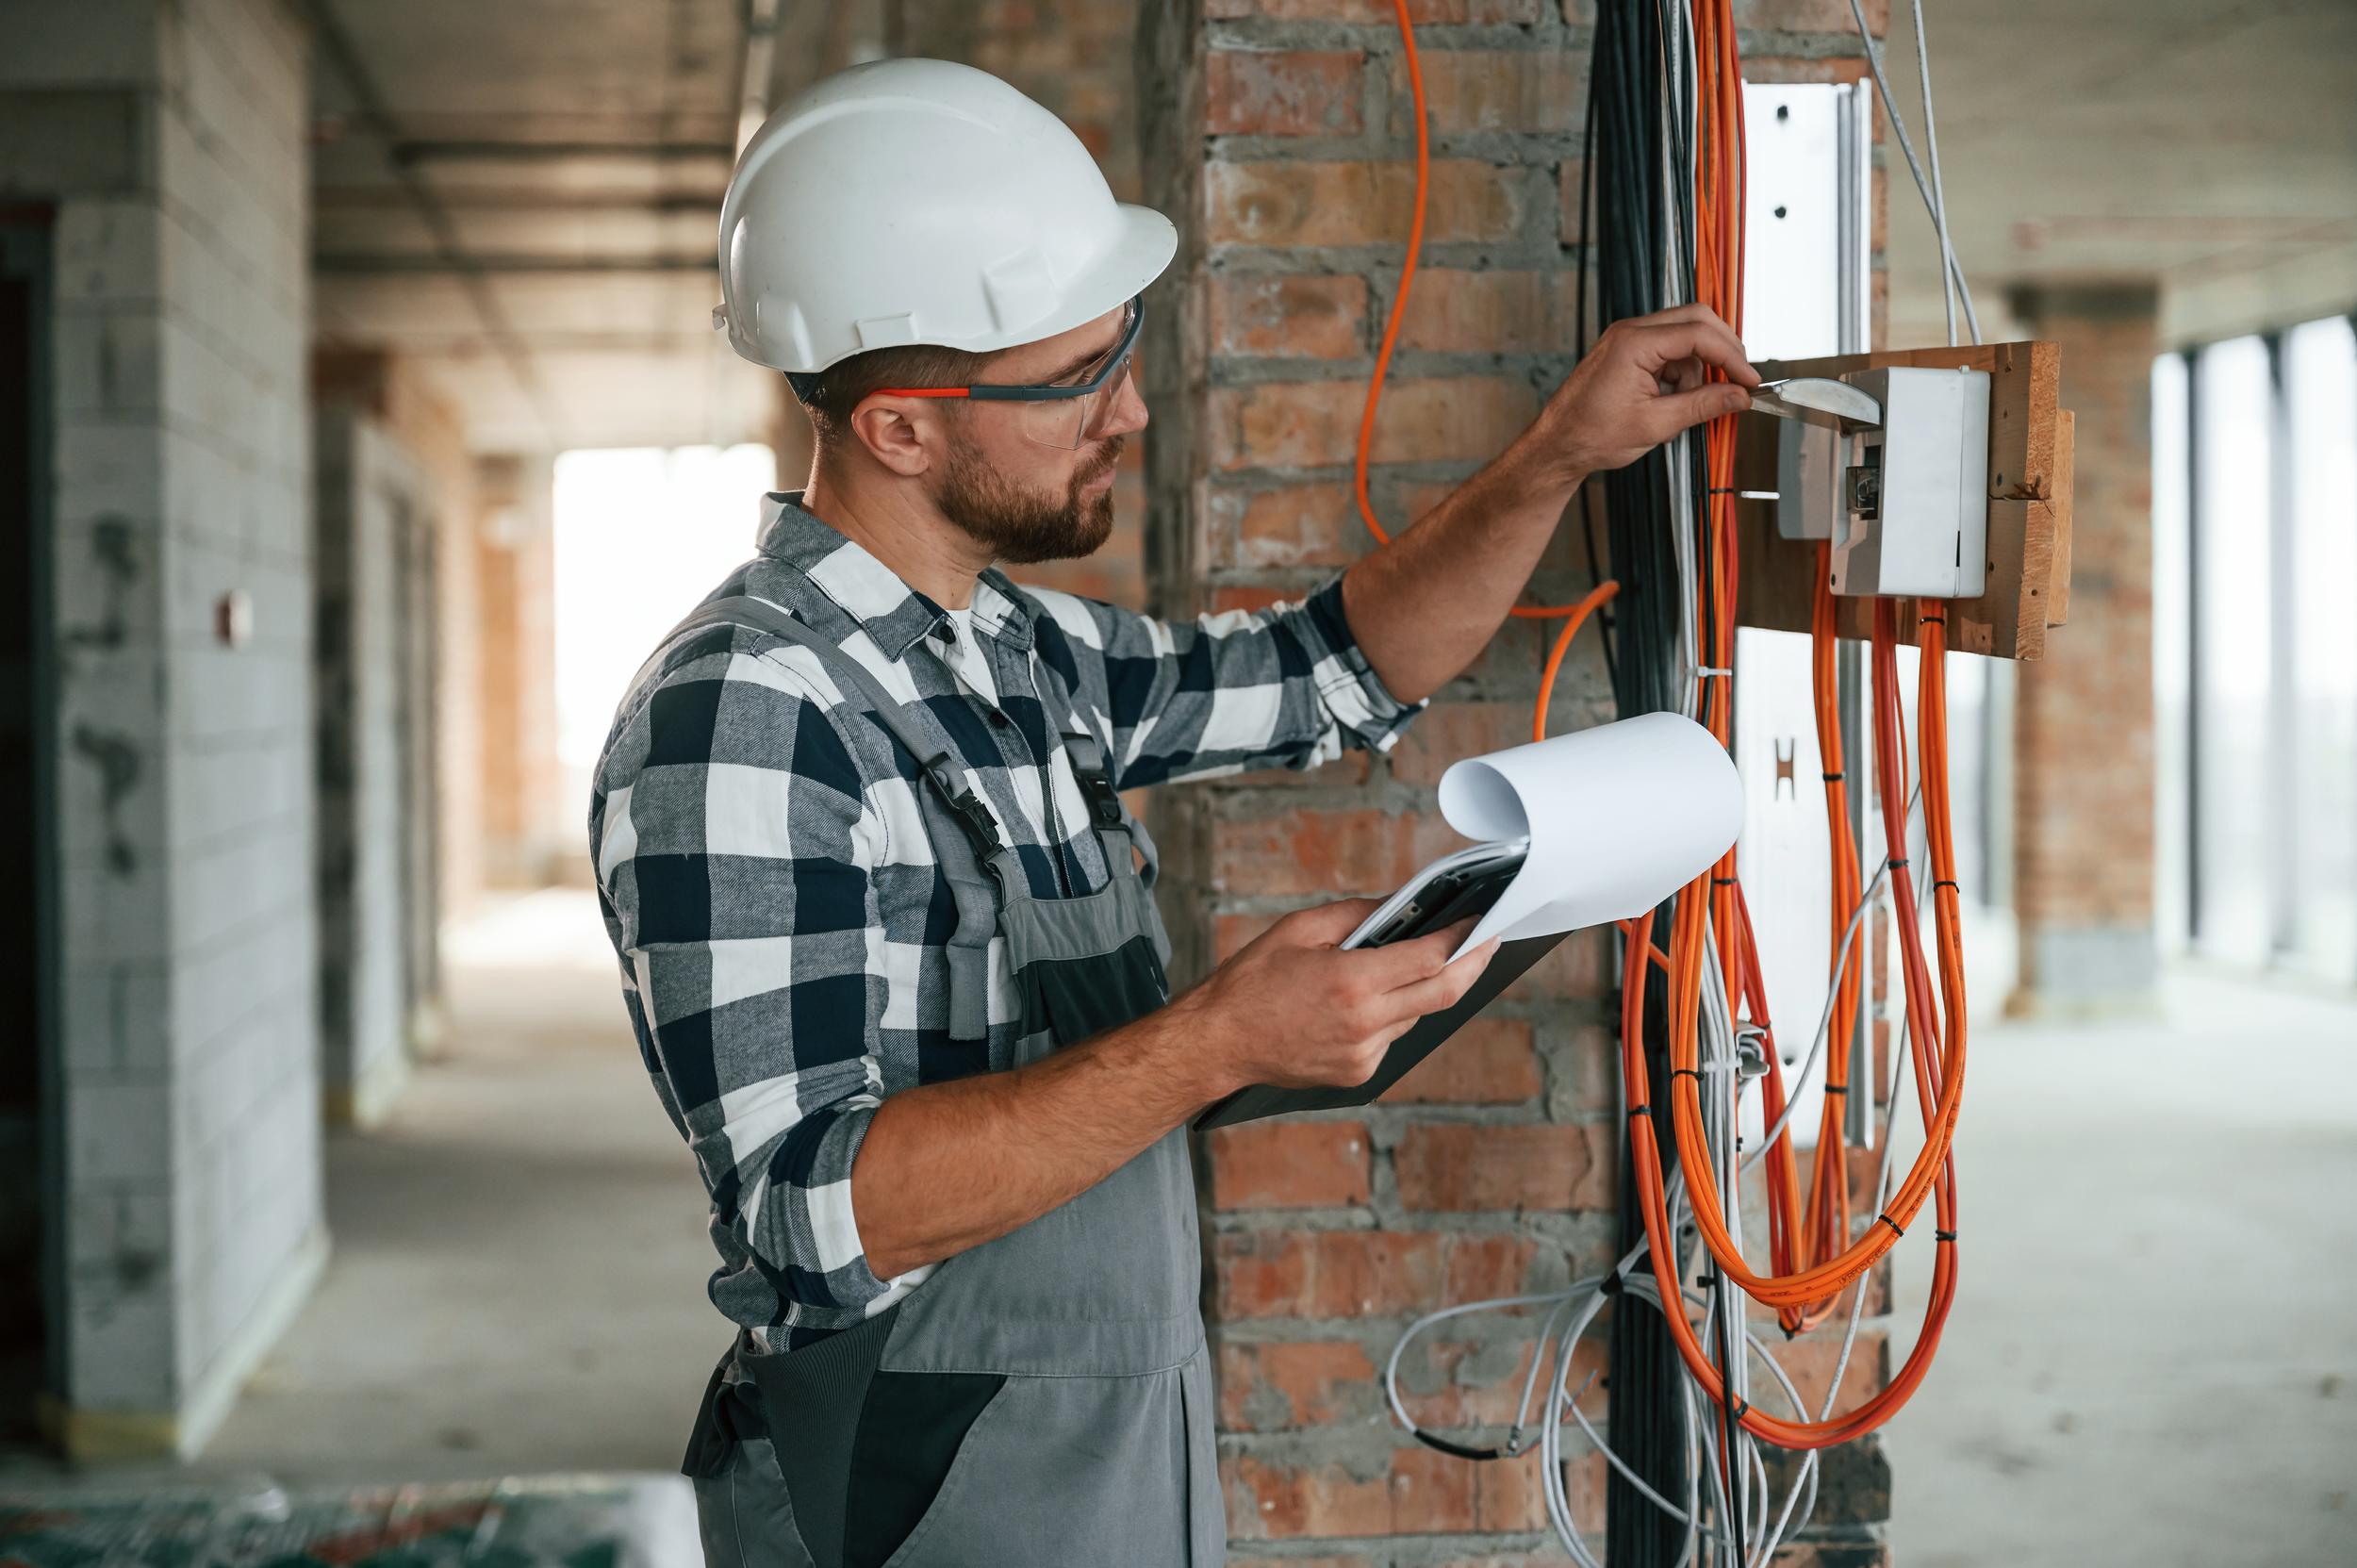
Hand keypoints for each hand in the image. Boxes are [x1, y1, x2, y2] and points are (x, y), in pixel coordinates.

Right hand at [1172, 899, 1501, 1096]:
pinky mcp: (1359, 1074)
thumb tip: (1399, 907)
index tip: (1480, 923)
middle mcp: (1364, 1024)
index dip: (1463, 939)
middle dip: (1472, 965)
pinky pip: (1391, 1036)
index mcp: (1351, 982)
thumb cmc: (1251, 982)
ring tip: (1410, 963)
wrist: (1220, 1042)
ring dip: (1420, 988)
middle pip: (1443, 994)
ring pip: (1416, 1014)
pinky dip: (1389, 1013)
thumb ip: (1356, 915)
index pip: (1430, 959)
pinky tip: (1364, 1001)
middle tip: (1488, 942)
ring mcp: (1364, 1055)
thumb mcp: (1299, 929)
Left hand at [1511, 303, 1759, 489]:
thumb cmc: (1592, 436)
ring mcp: (1628, 339)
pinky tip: (1676, 401)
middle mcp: (1630, 331)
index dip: (1731, 357)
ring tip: (1692, 405)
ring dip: (1700, 367)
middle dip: (1723, 350)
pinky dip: (1683, 373)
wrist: (1556, 446)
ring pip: (1685, 336)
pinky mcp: (1628, 352)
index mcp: (1634, 343)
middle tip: (1739, 382)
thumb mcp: (1656, 425)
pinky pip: (1669, 351)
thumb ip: (1702, 405)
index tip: (1750, 381)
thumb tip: (1739, 396)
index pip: (1698, 333)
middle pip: (1696, 320)